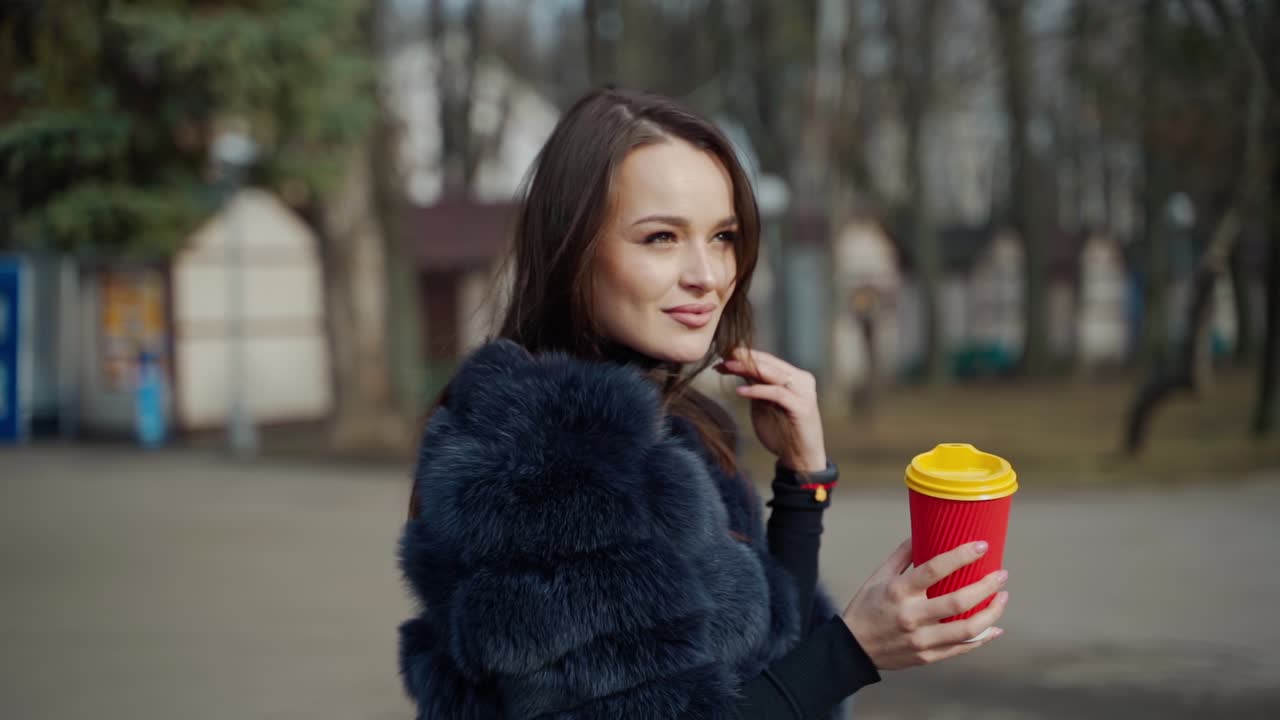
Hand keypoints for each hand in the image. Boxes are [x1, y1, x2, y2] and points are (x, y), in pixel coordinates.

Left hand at [714, 347, 826, 471]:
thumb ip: (755, 386)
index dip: (745, 356)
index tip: (722, 354)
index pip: (767, 360)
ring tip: (727, 366)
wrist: (800, 459)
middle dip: (744, 358)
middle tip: (722, 355)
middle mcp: (802, 380)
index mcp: (795, 377)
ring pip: (773, 373)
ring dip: (748, 368)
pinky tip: (740, 391)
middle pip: (769, 363)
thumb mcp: (764, 405)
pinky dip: (757, 390)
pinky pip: (777, 393)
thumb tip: (734, 367)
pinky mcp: (802, 407)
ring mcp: (804, 393)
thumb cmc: (782, 432)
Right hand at [841, 538, 1008, 670]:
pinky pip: (962, 648)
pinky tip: (995, 627)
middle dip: (987, 586)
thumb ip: (901, 555)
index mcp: (899, 591)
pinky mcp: (928, 656)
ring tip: (1002, 598)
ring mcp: (921, 639)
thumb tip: (921, 533)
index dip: (962, 555)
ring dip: (991, 613)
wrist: (853, 648)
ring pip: (967, 629)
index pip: (936, 568)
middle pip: (959, 600)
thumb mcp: (878, 577)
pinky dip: (983, 638)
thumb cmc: (866, 608)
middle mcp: (912, 616)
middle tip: (1001, 575)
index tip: (981, 546)